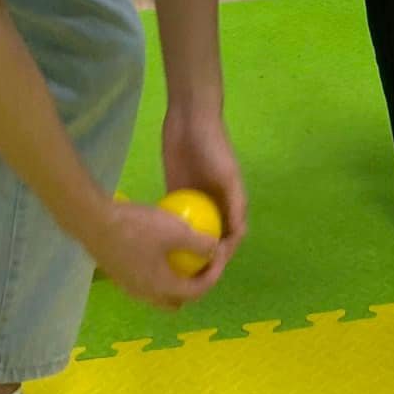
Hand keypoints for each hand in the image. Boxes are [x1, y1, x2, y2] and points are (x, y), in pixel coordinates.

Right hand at [88, 196, 227, 308]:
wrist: (95, 223)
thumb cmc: (137, 228)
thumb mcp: (175, 230)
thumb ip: (199, 244)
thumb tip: (216, 249)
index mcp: (161, 288)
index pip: (196, 291)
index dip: (214, 274)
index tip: (221, 253)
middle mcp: (145, 294)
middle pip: (177, 299)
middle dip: (195, 284)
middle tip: (205, 262)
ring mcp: (129, 286)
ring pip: (160, 291)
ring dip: (176, 278)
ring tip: (187, 254)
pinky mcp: (120, 274)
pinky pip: (147, 279)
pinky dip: (161, 270)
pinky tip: (164, 245)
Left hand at [162, 107, 246, 276]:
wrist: (190, 121)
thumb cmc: (214, 147)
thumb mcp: (228, 175)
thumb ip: (235, 203)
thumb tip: (237, 235)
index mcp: (231, 201)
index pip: (233, 235)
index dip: (226, 253)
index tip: (211, 268)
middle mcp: (215, 204)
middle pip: (213, 237)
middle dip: (206, 256)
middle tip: (189, 273)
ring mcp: (195, 200)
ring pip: (194, 232)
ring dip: (188, 248)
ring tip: (172, 267)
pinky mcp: (176, 194)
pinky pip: (175, 219)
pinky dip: (170, 233)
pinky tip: (157, 248)